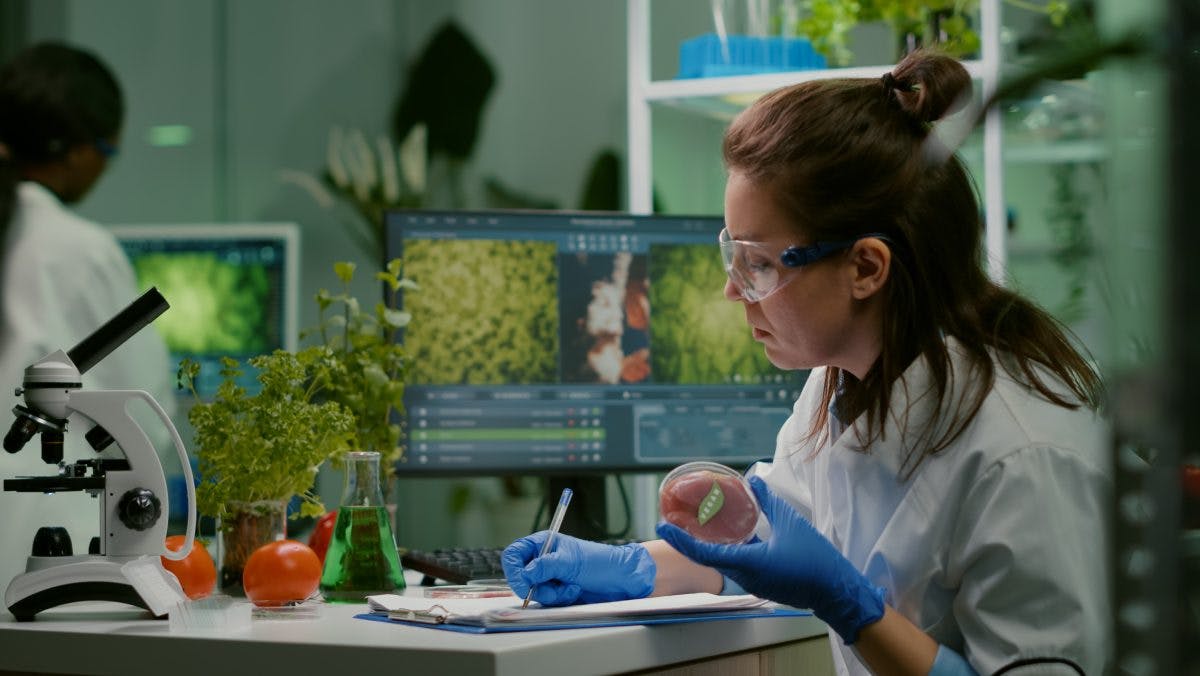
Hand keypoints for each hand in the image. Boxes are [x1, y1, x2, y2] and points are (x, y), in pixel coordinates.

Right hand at [502, 532, 654, 605]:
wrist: (621, 580)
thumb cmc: (600, 562)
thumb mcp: (571, 561)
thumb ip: (545, 565)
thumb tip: (526, 573)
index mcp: (543, 543)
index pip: (514, 554)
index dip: (514, 568)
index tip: (523, 581)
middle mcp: (543, 559)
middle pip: (520, 576)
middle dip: (534, 586)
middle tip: (549, 590)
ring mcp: (550, 577)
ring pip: (533, 591)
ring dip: (551, 593)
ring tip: (570, 587)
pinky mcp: (557, 592)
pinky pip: (547, 601)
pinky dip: (559, 598)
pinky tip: (573, 591)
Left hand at [656, 476, 884, 643]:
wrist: (837, 591)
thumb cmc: (816, 560)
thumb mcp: (792, 523)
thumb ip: (769, 501)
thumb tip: (754, 479)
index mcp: (748, 564)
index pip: (704, 553)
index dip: (681, 540)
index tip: (662, 527)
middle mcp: (745, 576)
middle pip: (709, 558)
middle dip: (689, 540)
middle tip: (674, 521)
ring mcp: (754, 582)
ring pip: (723, 562)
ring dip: (707, 545)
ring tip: (695, 523)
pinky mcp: (763, 582)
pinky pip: (737, 565)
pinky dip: (727, 549)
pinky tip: (729, 534)